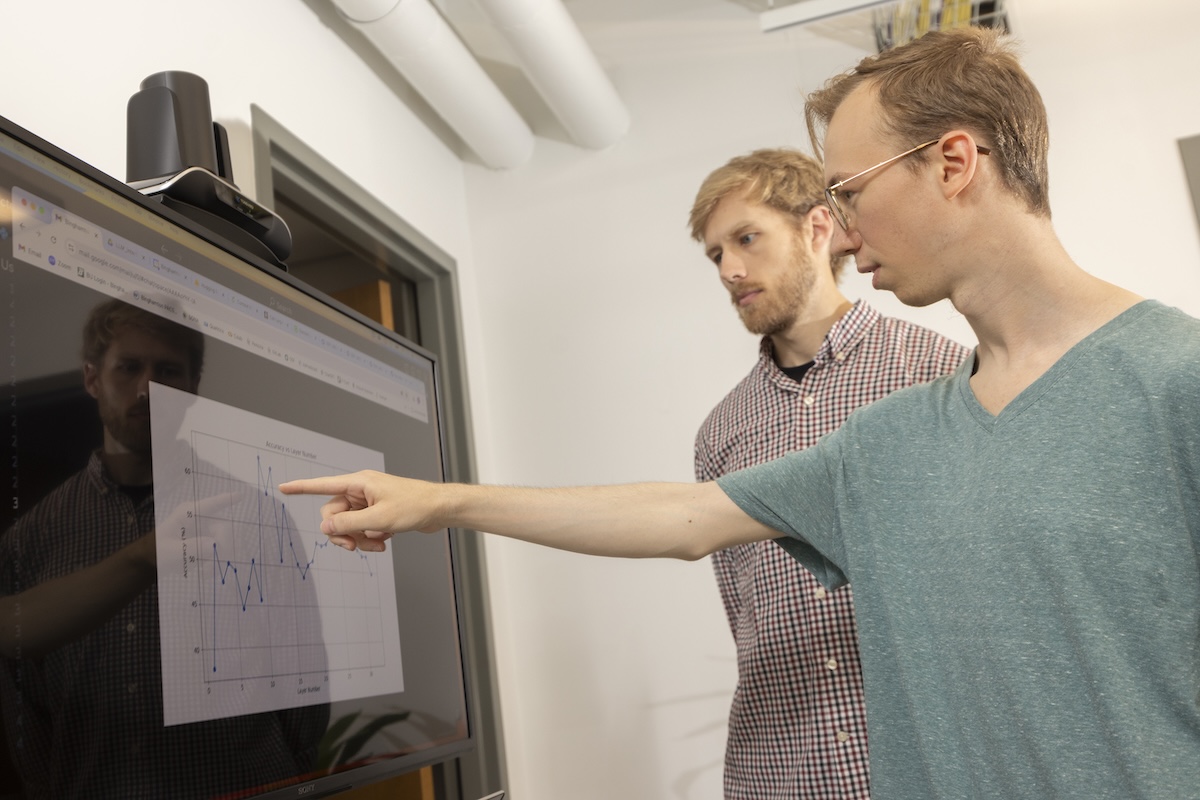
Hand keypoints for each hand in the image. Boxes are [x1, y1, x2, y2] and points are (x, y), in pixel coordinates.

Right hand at [278, 470, 441, 551]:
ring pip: (349, 525)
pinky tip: (385, 541)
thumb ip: (348, 524)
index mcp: (359, 483)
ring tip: (378, 544)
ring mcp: (369, 502)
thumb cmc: (415, 506)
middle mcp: (361, 491)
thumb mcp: (378, 519)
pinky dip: (370, 538)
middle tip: (354, 547)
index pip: (322, 485)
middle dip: (342, 533)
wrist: (439, 509)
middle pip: (334, 514)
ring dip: (359, 539)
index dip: (301, 487)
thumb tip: (324, 526)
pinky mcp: (377, 513)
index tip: (282, 487)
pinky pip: (362, 529)